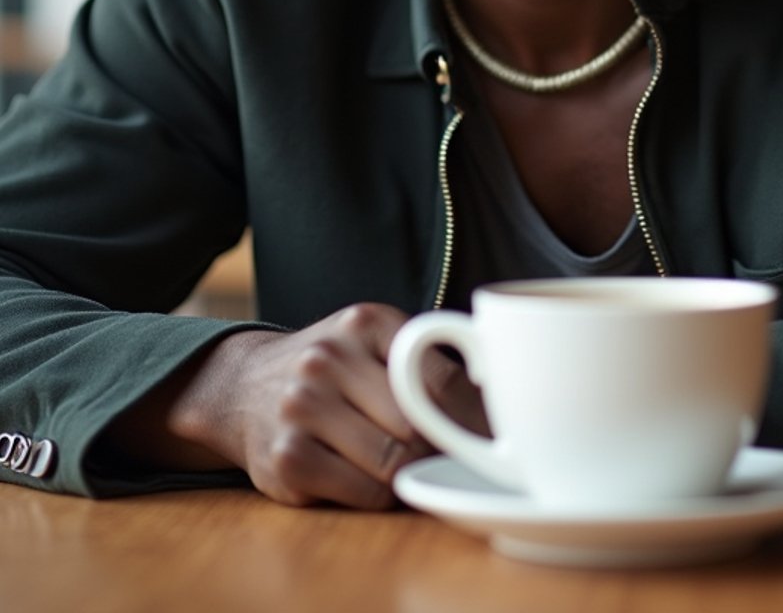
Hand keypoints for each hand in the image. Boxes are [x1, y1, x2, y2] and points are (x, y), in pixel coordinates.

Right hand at [172, 303, 487, 508]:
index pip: (439, 381)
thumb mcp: (375, 340)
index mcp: (364, 322)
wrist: (245, 385)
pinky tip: (364, 475)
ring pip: (394, 463)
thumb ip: (429, 361)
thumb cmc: (334, 367)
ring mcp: (301, 408)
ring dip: (407, 472)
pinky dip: (376, 495)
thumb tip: (503, 403)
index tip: (490, 436)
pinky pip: (364, 494)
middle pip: (419, 426)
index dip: (472, 419)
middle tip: (440, 452)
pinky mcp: (286, 459)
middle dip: (437, 447)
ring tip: (401, 460)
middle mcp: (328, 359)